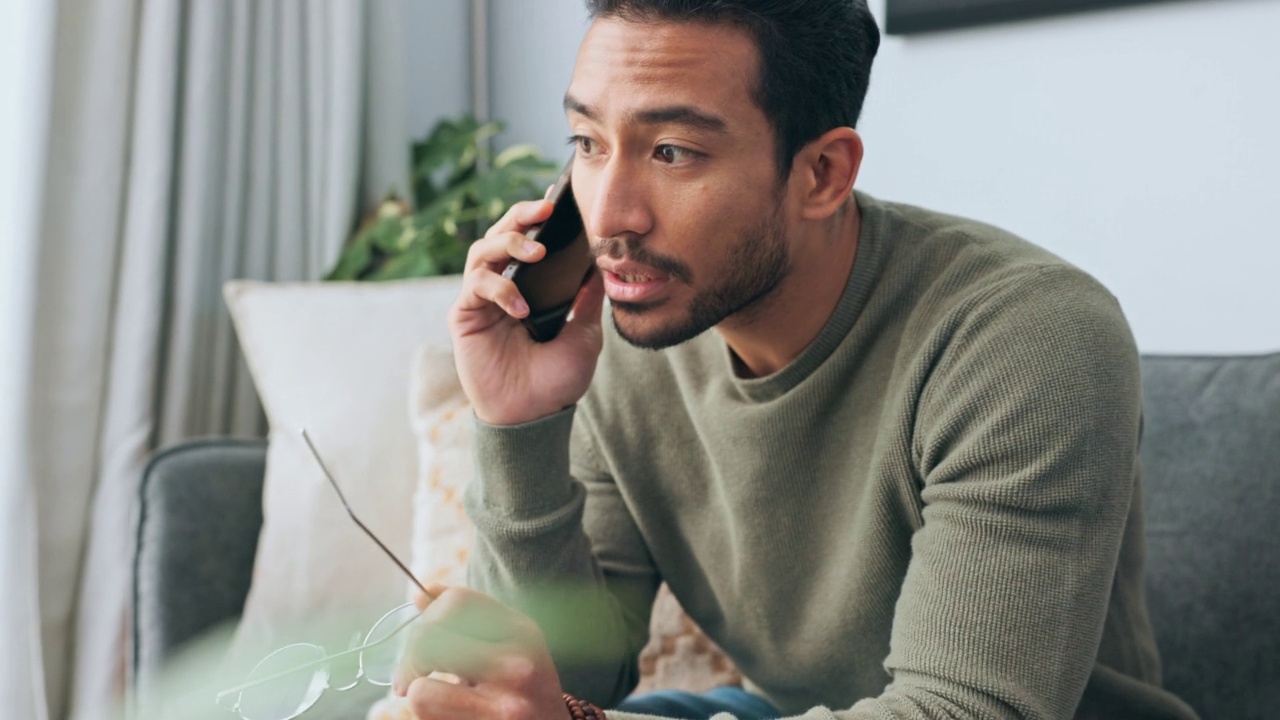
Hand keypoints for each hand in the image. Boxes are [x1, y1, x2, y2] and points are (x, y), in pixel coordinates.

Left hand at [393, 585, 569, 719]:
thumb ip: (468, 618)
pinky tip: (449, 714)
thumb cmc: (521, 688)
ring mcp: (506, 701)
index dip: (427, 618)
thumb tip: (422, 592)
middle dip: (410, 656)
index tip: (422, 641)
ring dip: (416, 689)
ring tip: (434, 697)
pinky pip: (426, 707)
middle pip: (431, 636)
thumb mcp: (506, 645)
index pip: (457, 601)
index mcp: (522, 631)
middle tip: (408, 677)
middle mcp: (518, 663)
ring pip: (421, 682)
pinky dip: (425, 711)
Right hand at [448, 198, 605, 425]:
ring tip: (535, 252)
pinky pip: (475, 286)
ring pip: (482, 250)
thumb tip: (601, 266)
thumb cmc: (557, 380)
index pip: (529, 241)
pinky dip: (498, 289)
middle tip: (543, 211)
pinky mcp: (464, 316)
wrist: (534, 416)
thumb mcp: (585, 335)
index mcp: (530, 287)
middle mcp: (502, 287)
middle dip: (520, 217)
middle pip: (501, 235)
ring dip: (508, 243)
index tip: (557, 200)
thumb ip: (588, 301)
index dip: (537, 218)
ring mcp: (481, 300)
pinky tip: (519, 308)